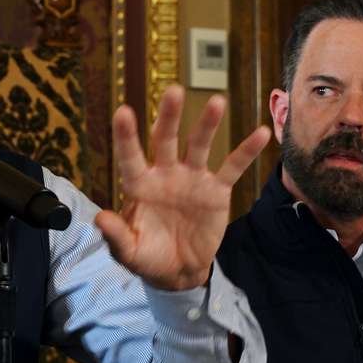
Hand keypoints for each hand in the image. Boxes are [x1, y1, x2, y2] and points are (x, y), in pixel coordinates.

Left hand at [96, 85, 269, 290]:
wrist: (179, 271)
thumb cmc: (148, 257)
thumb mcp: (129, 252)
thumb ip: (116, 235)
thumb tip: (100, 218)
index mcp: (139, 185)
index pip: (130, 156)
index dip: (126, 136)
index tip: (123, 112)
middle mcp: (165, 174)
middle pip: (165, 139)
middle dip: (169, 116)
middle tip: (174, 91)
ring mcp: (192, 178)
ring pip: (199, 145)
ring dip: (207, 124)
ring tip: (217, 102)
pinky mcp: (216, 190)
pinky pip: (232, 167)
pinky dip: (246, 151)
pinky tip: (262, 133)